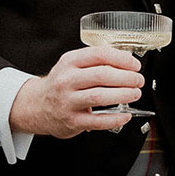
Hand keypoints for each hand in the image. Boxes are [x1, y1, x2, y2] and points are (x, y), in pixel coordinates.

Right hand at [8, 46, 139, 137]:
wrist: (37, 106)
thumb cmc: (60, 84)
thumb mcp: (71, 65)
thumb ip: (94, 61)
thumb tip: (125, 60)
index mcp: (69, 62)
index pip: (99, 55)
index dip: (121, 59)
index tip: (134, 65)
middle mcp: (66, 80)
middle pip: (101, 75)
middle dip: (126, 77)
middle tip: (138, 80)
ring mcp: (68, 101)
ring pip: (100, 96)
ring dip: (123, 95)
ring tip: (134, 94)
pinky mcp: (72, 120)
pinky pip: (98, 120)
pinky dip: (115, 118)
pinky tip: (126, 114)